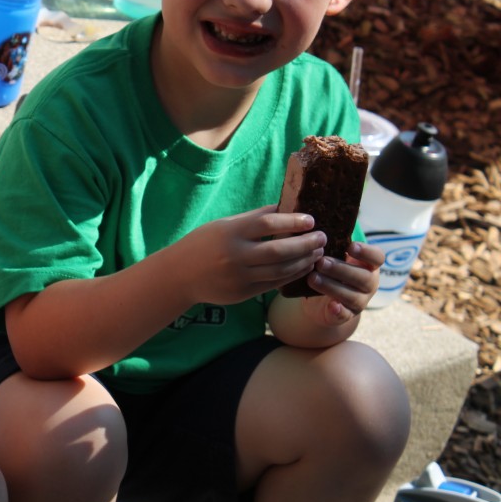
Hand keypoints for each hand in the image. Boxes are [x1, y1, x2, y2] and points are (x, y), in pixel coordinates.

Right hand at [179, 205, 326, 304]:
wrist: (179, 275)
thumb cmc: (203, 244)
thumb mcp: (224, 225)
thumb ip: (253, 218)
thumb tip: (285, 208)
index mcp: (230, 233)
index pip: (268, 224)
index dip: (293, 221)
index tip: (310, 219)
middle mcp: (235, 256)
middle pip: (279, 250)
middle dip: (305, 244)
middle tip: (322, 237)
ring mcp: (239, 277)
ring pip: (281, 270)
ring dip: (303, 261)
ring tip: (316, 252)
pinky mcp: (242, 293)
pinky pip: (273, 284)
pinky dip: (291, 275)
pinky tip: (302, 267)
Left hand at [300, 241, 384, 324]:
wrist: (321, 300)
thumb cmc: (329, 270)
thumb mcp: (333, 255)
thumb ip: (331, 242)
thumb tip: (313, 224)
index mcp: (368, 265)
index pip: (377, 257)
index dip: (367, 252)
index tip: (350, 246)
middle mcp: (369, 283)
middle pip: (363, 277)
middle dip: (341, 269)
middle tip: (321, 262)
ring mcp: (360, 301)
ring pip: (352, 296)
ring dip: (332, 286)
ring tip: (312, 278)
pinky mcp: (347, 315)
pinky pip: (345, 315)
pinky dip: (338, 311)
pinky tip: (331, 305)